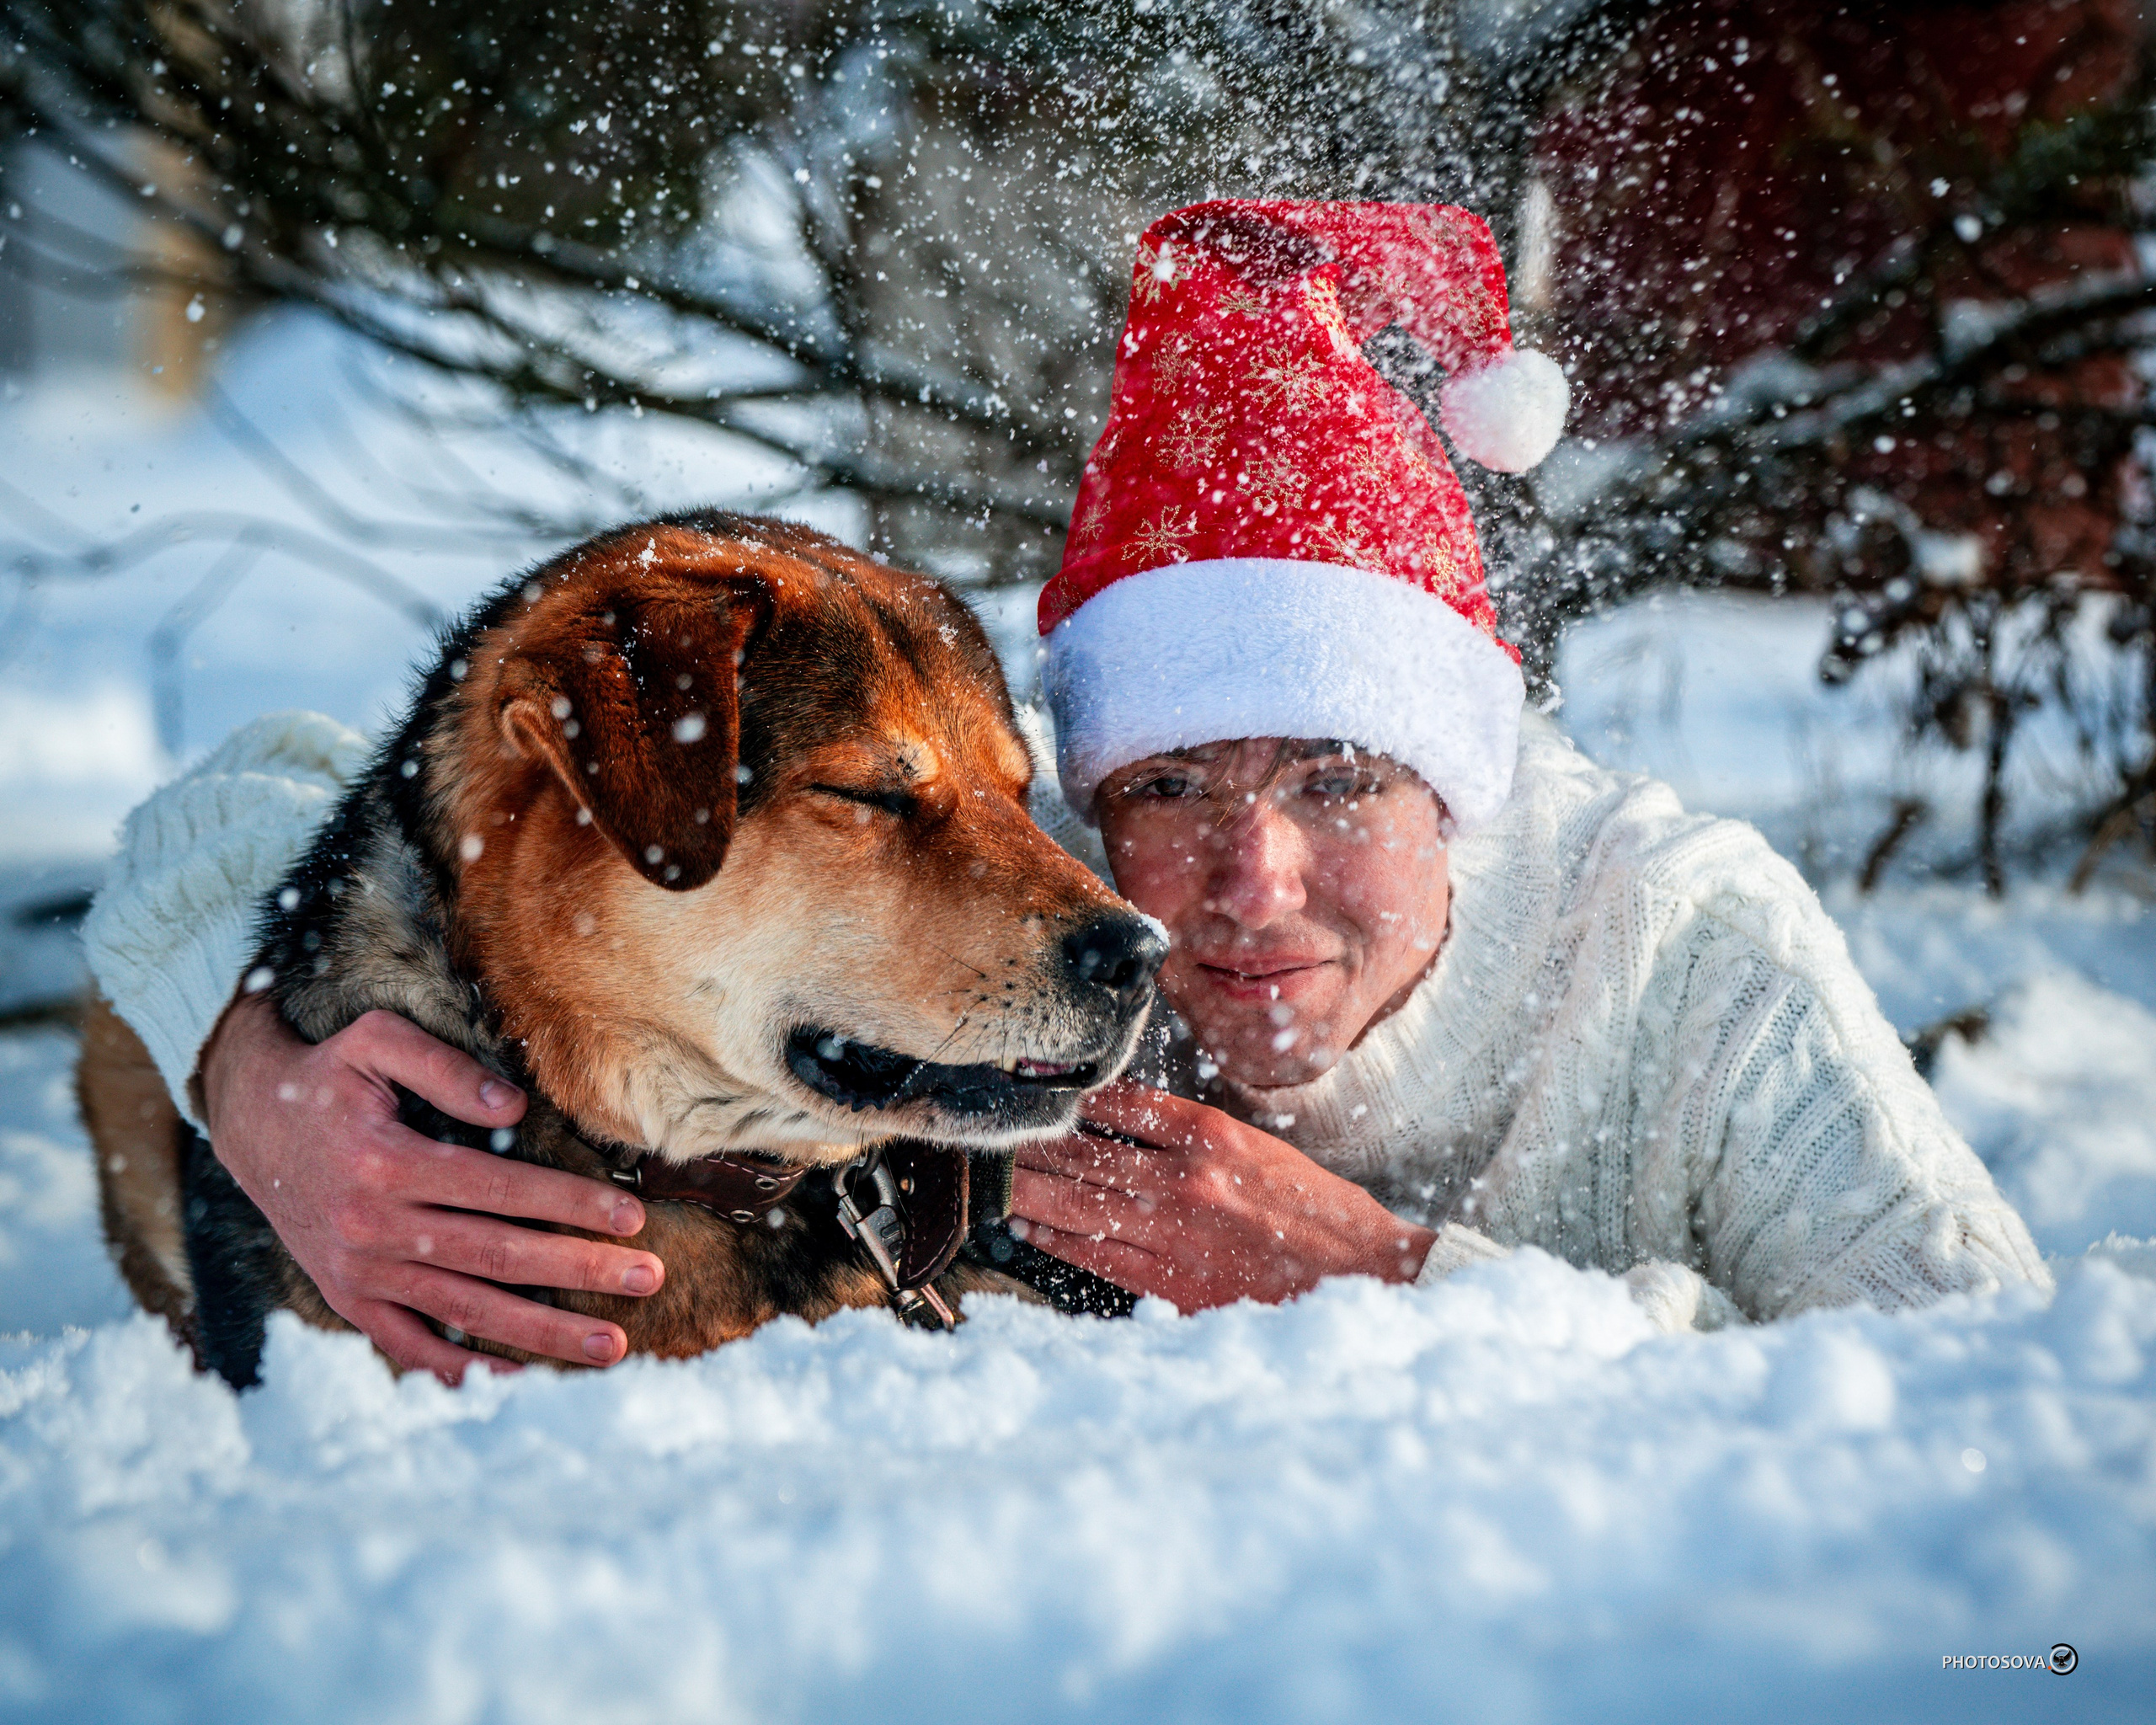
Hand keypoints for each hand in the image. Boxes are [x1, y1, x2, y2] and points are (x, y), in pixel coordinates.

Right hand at [199, 990, 663, 1382]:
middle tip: (650, 1279)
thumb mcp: (375, 1041)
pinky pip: (410, 1345)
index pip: (501, 1190)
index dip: (570, 1204)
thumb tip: (514, 1106)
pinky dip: (461, 1369)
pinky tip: (521, 1379)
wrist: (247, 1119)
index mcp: (388, 1163)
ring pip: (466, 1311)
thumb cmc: (327, 1074)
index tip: (632, 1217)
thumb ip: (444, 1067)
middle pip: (498, 1257)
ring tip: (613, 1346)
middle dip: (580, 1272)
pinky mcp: (349, 1297)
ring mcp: (360, 1272)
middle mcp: (374, 1228)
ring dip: (544, 1334)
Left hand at [1009, 1079, 1435, 1310]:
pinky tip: (1028, 1228)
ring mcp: (1172, 1231)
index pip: (1118, 1103)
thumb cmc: (1318, 1213)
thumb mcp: (1261, 1150)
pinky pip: (1095, 1255)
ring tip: (994, 1179)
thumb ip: (1196, 1138)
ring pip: (1077, 1203)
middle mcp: (1183, 1178)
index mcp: (1210, 1135)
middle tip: (992, 1135)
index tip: (1039, 1092)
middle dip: (1033, 1144)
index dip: (1071, 1098)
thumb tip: (1129, 1125)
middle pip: (1083, 1152)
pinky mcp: (1170, 1281)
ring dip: (1030, 1189)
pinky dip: (1056, 1239)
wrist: (1362, 1276)